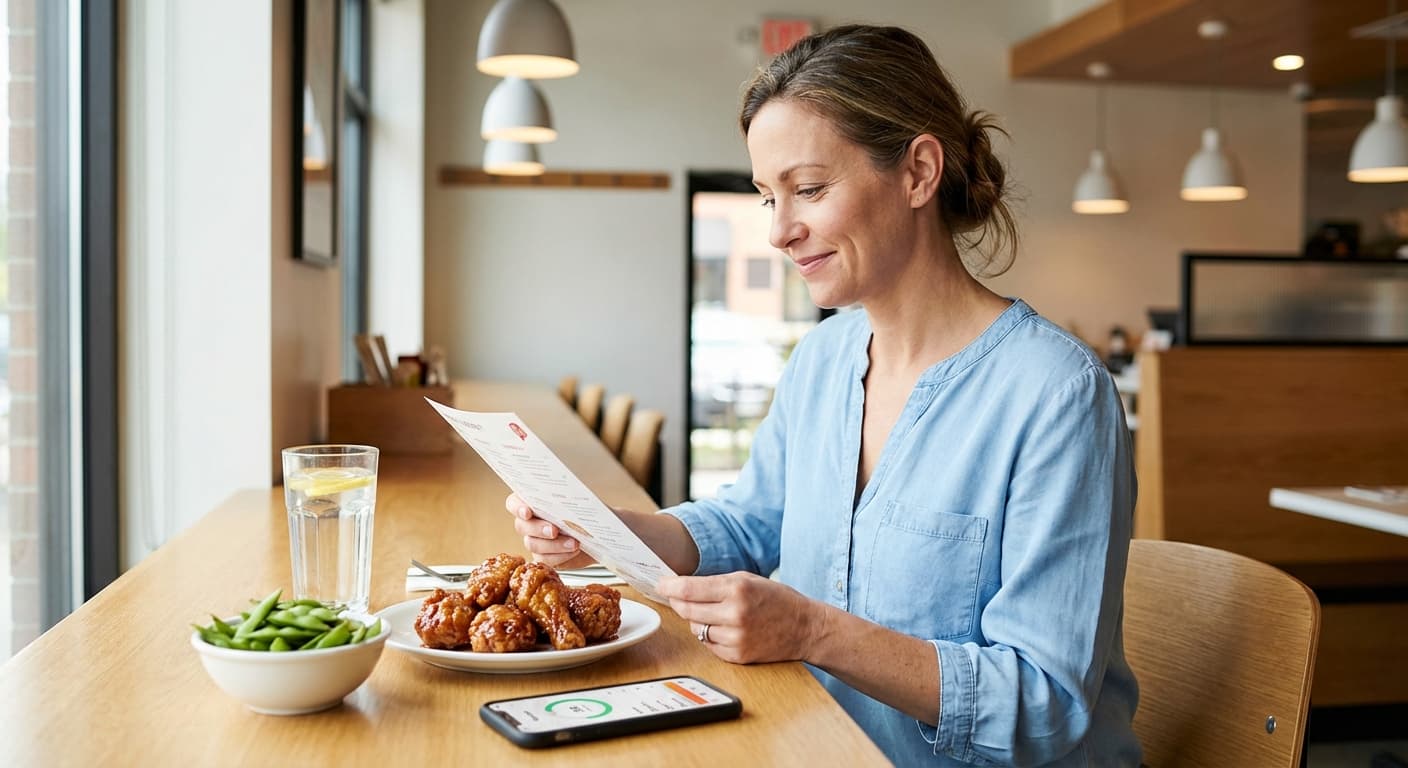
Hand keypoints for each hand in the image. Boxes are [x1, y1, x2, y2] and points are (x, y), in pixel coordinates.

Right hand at [503, 494, 594, 568]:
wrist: (600, 532)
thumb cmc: (587, 512)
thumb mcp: (580, 500)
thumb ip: (568, 497)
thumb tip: (566, 496)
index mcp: (532, 502)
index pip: (513, 503)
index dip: (517, 508)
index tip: (528, 512)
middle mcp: (529, 522)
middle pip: (521, 526)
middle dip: (538, 528)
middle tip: (554, 530)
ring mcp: (535, 541)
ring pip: (533, 544)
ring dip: (553, 544)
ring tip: (573, 542)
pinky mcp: (544, 557)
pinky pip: (545, 559)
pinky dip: (561, 555)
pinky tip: (574, 550)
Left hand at [656, 572, 825, 663]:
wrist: (805, 627)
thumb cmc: (776, 599)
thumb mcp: (748, 579)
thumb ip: (715, 583)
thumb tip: (681, 586)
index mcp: (737, 588)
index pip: (689, 589)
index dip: (670, 587)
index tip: (660, 584)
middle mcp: (735, 613)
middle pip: (687, 610)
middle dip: (678, 602)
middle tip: (676, 597)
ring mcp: (736, 637)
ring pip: (695, 629)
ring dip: (697, 620)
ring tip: (714, 614)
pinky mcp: (738, 655)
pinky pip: (708, 645)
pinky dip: (710, 637)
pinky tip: (724, 629)